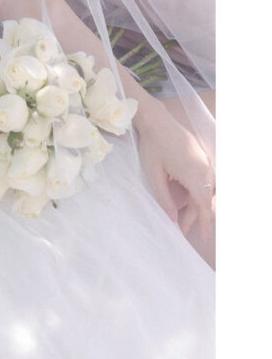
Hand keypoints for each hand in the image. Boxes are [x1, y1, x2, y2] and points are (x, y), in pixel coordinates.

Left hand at [136, 102, 214, 241]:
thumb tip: (172, 218)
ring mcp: (204, 161)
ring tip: (183, 217)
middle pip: (205, 199)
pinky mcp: (201, 156)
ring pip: (206, 190)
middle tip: (183, 229)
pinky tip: (186, 197)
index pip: (204, 204)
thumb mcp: (154, 175)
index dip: (205, 222)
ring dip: (197, 205)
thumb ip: (164, 198)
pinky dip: (198, 191)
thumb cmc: (152, 146)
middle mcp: (204, 169)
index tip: (204, 237)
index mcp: (194, 174)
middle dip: (195, 217)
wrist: (156, 120)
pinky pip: (205, 179)